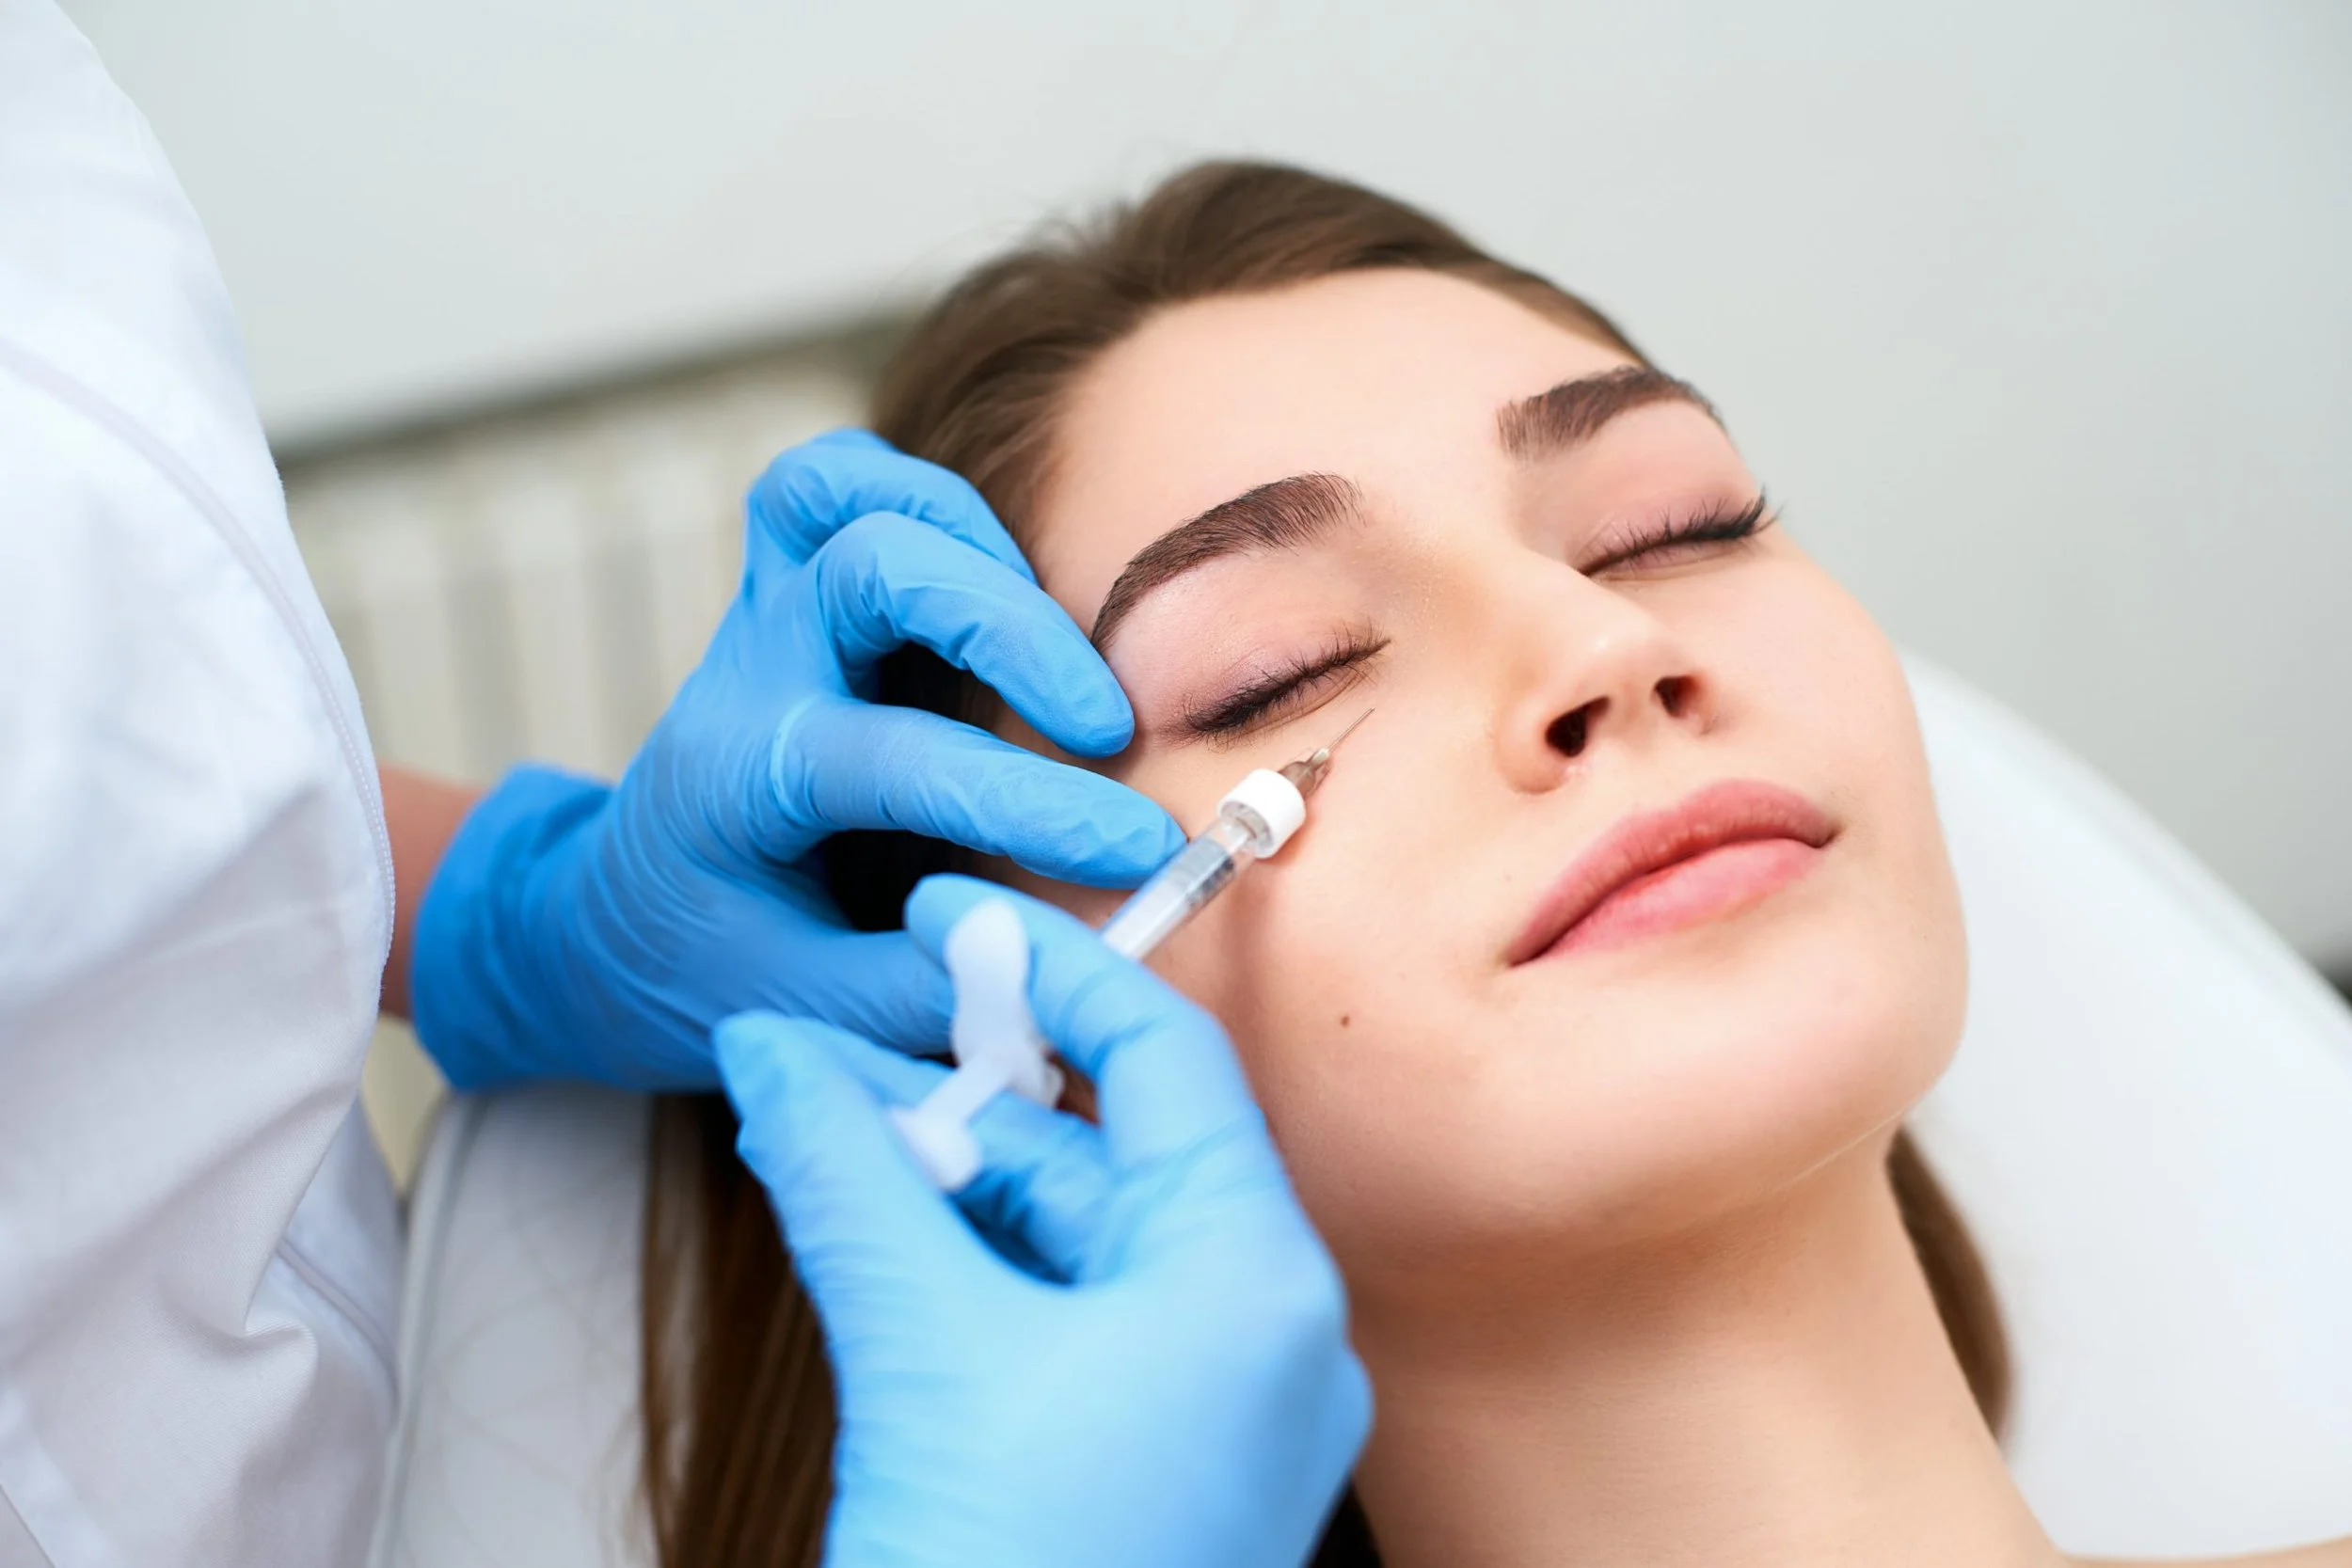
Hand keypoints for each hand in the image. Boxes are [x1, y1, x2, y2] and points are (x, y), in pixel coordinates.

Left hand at [408, 431, 1184, 1089]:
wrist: (616, 919)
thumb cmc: (716, 967)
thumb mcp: (808, 1013)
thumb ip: (930, 990)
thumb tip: (1056, 966)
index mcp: (741, 787)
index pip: (897, 764)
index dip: (1031, 802)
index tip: (1142, 850)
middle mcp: (750, 675)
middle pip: (870, 569)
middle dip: (1010, 630)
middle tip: (1107, 727)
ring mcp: (764, 612)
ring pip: (843, 489)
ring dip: (970, 538)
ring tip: (1060, 639)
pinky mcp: (787, 582)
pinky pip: (837, 480)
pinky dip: (923, 498)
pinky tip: (995, 575)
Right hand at [716, 875, 1370, 1567]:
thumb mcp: (916, 1348)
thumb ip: (844, 1172)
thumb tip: (768, 1048)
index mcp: (1256, 1283)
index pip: (1166, 1062)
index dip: (1053, 968)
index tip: (951, 913)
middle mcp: (1265, 1338)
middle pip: (1117, 1152)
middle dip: (975, 1094)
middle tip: (851, 1039)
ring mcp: (1221, 1414)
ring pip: (1084, 1242)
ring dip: (958, 1185)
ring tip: (832, 1134)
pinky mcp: (1164, 1469)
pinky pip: (1076, 1325)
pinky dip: (978, 1273)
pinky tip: (878, 1234)